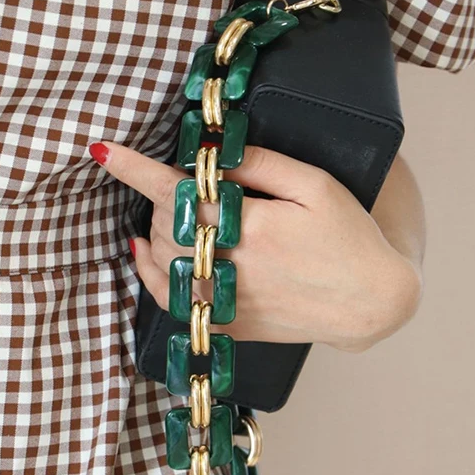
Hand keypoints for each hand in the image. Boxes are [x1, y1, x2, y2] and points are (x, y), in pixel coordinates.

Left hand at [90, 141, 423, 351]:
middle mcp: (232, 268)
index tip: (104, 151)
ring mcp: (226, 300)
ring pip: (164, 259)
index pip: (179, 193)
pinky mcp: (228, 323)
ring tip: (170, 208)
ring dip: (157, 227)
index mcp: (254, 228)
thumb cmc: (349, 239)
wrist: (369, 303)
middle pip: (167, 224)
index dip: (137, 170)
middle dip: (162, 196)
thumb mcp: (316, 187)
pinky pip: (171, 300)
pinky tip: (144, 250)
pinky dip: (149, 273)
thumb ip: (262, 165)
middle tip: (183, 182)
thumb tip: (212, 152)